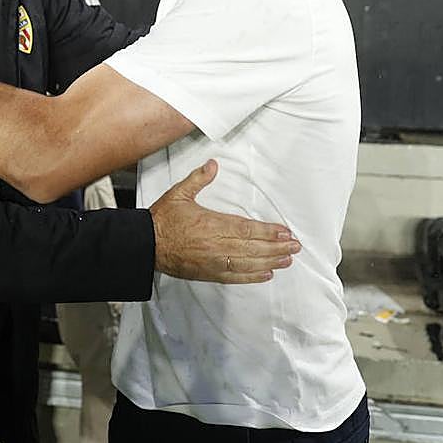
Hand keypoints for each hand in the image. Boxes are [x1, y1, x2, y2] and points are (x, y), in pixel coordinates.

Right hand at [150, 161, 300, 283]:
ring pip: (248, 263)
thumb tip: (213, 164)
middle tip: (295, 247)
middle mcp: (216, 245)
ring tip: (287, 260)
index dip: (269, 232)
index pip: (247, 228)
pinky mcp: (209, 273)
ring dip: (269, 262)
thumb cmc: (162, 220)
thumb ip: (199, 179)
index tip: (285, 232)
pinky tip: (266, 274)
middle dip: (277, 247)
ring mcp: (214, 261)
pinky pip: (235, 277)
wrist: (146, 245)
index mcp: (212, 224)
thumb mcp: (179, 194)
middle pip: (253, 247)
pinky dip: (252, 277)